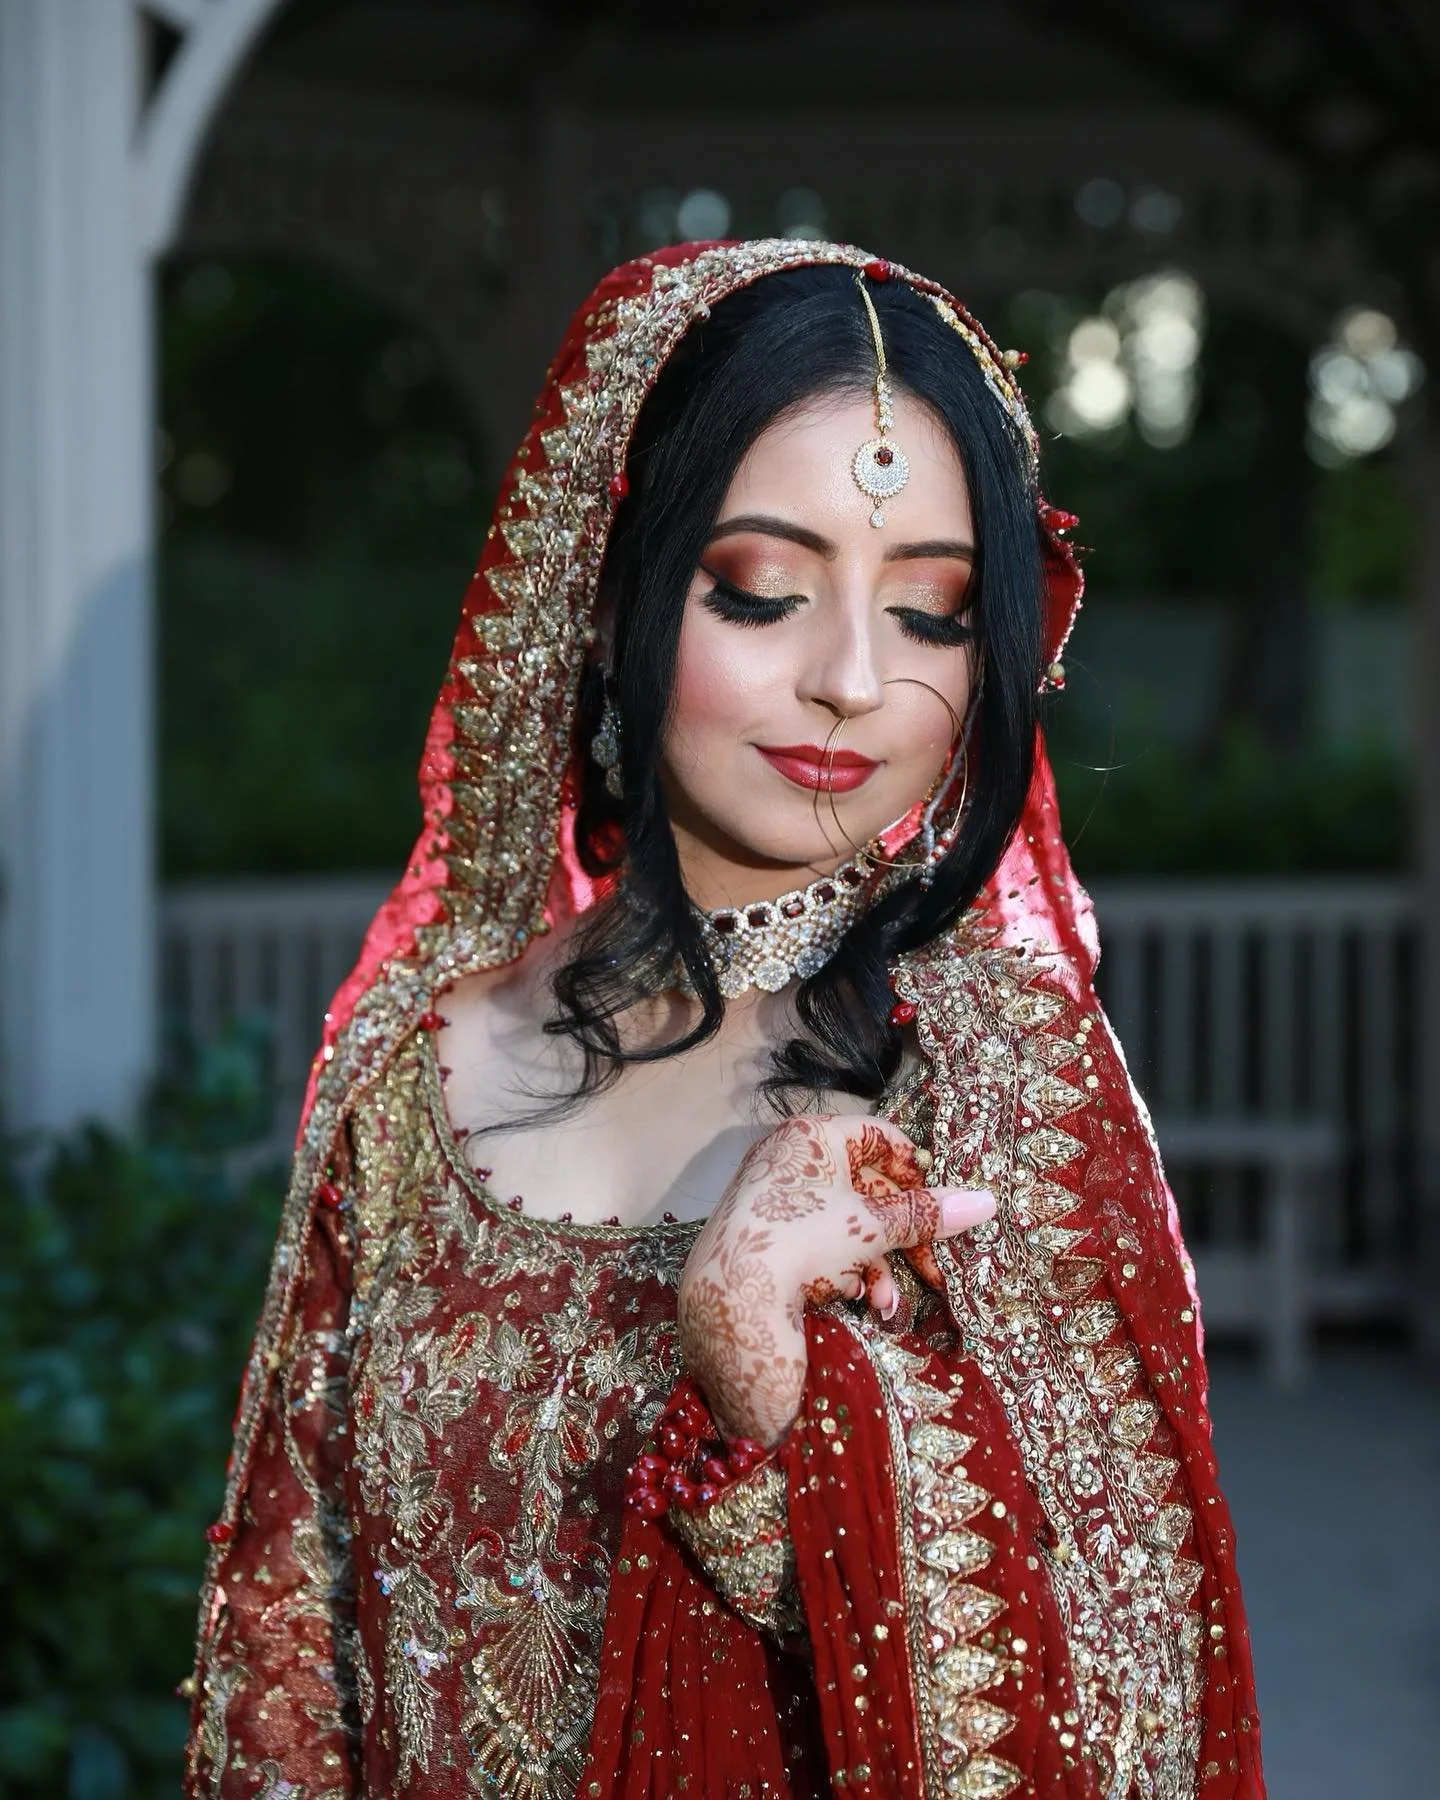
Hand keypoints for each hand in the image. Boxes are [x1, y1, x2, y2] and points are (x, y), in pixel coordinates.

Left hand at [676, 1114, 994, 1446]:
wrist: (730, 1301)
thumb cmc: (803, 1241)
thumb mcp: (872, 1226)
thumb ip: (925, 1213)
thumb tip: (986, 1201)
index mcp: (811, 1137)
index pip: (878, 1136)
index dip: (914, 1170)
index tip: (939, 1205)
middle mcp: (787, 1159)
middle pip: (864, 1186)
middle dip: (900, 1235)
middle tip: (930, 1269)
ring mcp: (771, 1198)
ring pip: (843, 1222)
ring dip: (875, 1262)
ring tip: (885, 1301)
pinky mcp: (762, 1237)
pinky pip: (816, 1243)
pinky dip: (842, 1269)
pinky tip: (853, 1297)